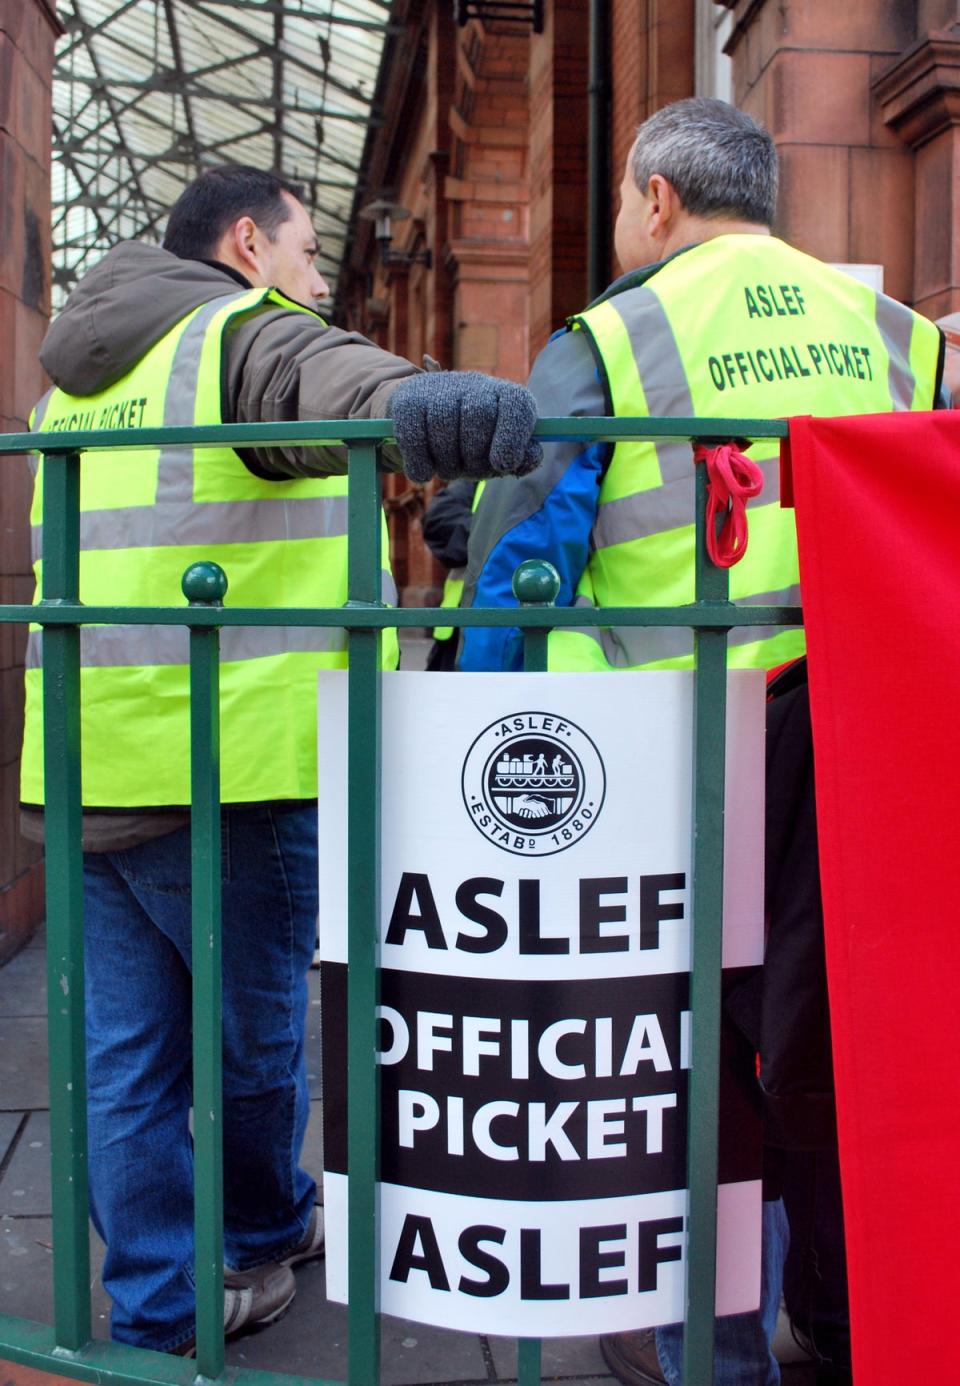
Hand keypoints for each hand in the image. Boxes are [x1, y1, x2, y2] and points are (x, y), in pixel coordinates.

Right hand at [386, 371, 541, 482]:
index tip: (503, 464)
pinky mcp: (408, 399)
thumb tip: (526, 459)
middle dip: (474, 458)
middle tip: (470, 471)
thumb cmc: (472, 444)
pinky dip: (420, 463)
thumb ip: (522, 458)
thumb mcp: (499, 452)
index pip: (516, 406)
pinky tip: (424, 472)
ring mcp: (439, 388)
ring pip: (444, 428)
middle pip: (478, 417)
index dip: (512, 436)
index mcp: (505, 396)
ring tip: (449, 468)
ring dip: (447, 464)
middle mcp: (475, 384)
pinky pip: (414, 437)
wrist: (423, 421)